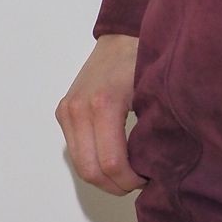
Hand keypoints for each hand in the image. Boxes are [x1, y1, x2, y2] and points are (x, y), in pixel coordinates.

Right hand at [55, 35, 147, 195]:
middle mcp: (78, 109)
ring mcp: (67, 111)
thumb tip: (157, 169)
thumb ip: (150, 131)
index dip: (129, 180)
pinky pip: (76, 151)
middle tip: (138, 183)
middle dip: (115, 185)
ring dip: (103, 178)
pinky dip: (93, 163)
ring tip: (128, 175)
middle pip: (90, 170)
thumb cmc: (144, 61)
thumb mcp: (154, 95)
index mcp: (102, 104)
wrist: (122, 37)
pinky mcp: (64, 112)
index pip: (110, 162)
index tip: (148, 180)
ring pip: (79, 165)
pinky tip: (115, 162)